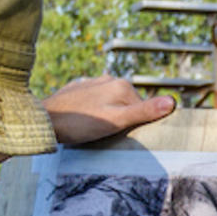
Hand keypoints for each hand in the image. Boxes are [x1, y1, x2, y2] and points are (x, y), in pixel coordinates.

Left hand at [44, 75, 174, 148]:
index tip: (125, 136)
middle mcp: (108, 79)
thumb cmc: (80, 124)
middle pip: (127, 104)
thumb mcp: (116, 121)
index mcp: (121, 85)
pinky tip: (85, 122)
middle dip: (123, 119)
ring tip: (95, 130)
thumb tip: (172, 102)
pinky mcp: (78, 89)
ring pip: (111, 102)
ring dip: (109, 115)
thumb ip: (144, 112)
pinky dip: (95, 111)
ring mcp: (92, 83)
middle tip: (109, 136)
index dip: (137, 125)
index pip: (143, 108)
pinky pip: (95, 101)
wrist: (44, 120)